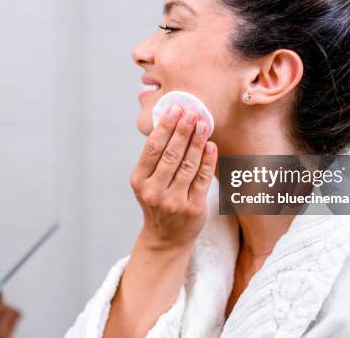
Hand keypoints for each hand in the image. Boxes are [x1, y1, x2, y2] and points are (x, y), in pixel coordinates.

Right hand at [130, 105, 217, 250]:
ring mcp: (173, 202)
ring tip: (203, 124)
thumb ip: (155, 158)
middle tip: (192, 111)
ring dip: (197, 141)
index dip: (165, 126)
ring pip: (188, 165)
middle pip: (171, 154)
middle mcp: (153, 192)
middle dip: (183, 130)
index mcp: (139, 181)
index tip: (176, 109)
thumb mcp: (147, 182)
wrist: (165, 239)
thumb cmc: (157, 202)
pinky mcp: (193, 209)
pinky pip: (203, 179)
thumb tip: (172, 122)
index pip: (153, 148)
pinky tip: (211, 146)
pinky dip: (208, 160)